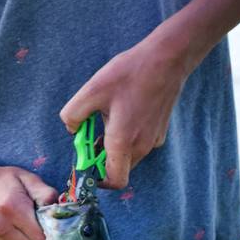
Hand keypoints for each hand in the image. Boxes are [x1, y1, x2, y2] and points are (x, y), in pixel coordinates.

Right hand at [0, 158, 58, 239]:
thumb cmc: (0, 182)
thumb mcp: (24, 178)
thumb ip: (44, 192)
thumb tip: (59, 209)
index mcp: (12, 208)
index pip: (42, 236)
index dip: (52, 231)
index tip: (51, 223)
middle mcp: (0, 228)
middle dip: (42, 238)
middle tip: (39, 223)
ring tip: (22, 224)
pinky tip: (12, 230)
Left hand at [59, 39, 190, 189]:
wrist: (166, 59)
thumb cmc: (129, 74)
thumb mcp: (90, 91)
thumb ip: (73, 115)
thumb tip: (72, 129)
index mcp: (123, 141)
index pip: (114, 181)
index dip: (97, 179)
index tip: (86, 161)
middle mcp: (142, 146)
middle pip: (118, 167)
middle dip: (101, 157)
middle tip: (90, 132)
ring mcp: (154, 139)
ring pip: (128, 154)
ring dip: (113, 145)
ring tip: (105, 116)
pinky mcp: (160, 129)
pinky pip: (138, 142)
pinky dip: (126, 135)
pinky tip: (122, 110)